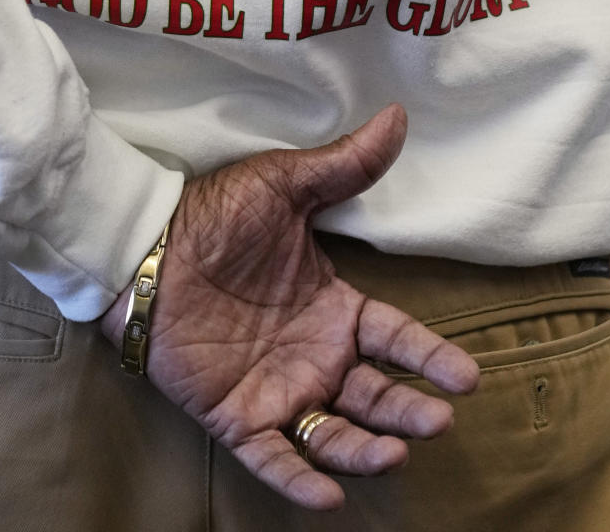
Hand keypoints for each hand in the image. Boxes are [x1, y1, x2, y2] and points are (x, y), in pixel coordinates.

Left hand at [100, 105, 478, 511]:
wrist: (142, 246)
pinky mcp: (234, 416)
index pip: (395, 338)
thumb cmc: (214, 213)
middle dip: (409, 412)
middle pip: (375, 395)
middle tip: (438, 420)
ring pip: (333, 435)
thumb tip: (396, 117)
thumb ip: (344, 165)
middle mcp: (314, 356)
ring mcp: (276, 390)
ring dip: (364, 450)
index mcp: (332, 307)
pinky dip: (300, 478)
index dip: (429, 357)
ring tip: (391, 453)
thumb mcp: (284, 185)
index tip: (466, 376)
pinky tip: (328, 497)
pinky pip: (272, 457)